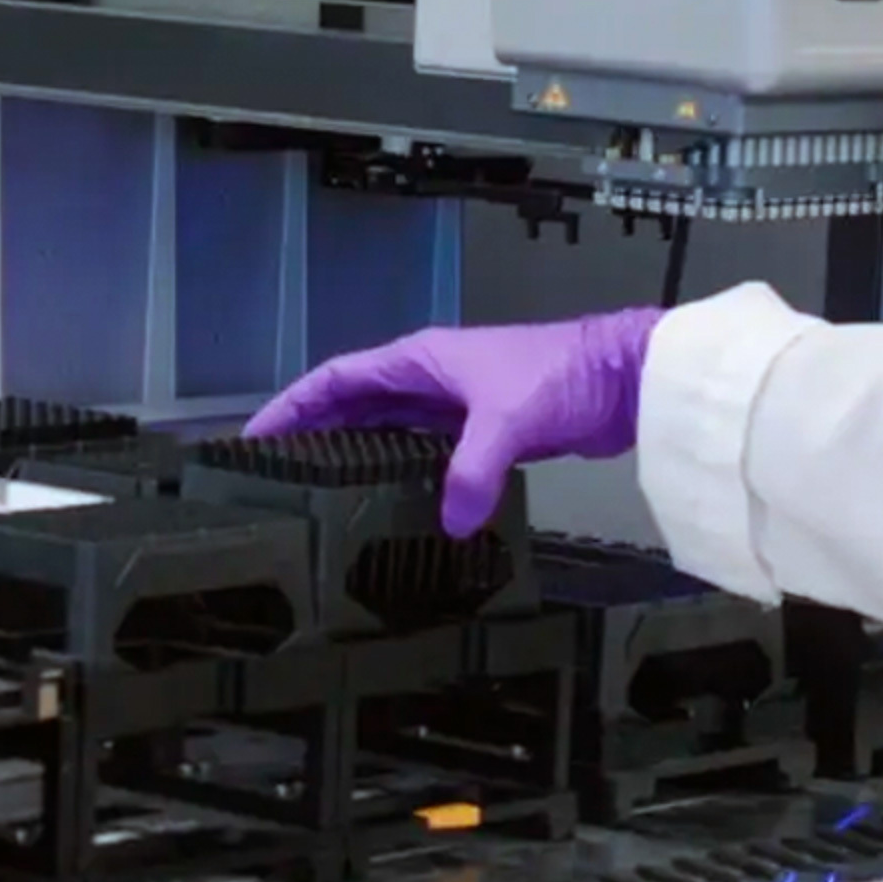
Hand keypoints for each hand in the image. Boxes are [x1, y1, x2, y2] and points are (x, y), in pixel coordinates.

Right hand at [244, 309, 664, 536]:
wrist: (628, 376)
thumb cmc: (564, 376)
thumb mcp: (509, 420)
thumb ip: (473, 471)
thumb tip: (451, 522)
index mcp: (421, 359)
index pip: (337, 378)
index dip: (293, 405)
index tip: (254, 436)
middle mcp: (432, 378)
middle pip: (356, 407)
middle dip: (315, 437)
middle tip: (276, 480)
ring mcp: (459, 406)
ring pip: (392, 432)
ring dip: (359, 458)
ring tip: (321, 499)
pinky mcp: (488, 433)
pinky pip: (430, 454)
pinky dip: (407, 475)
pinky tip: (395, 507)